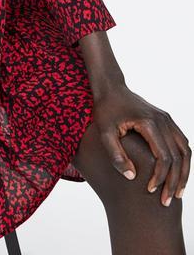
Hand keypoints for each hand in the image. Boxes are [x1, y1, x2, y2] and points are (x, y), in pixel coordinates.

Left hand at [92, 83, 190, 205]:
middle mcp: (163, 120)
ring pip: (185, 150)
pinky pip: (181, 143)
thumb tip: (131, 177)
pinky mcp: (166, 120)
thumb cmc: (106, 110)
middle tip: (166, 201)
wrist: (110, 88)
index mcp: (149, 123)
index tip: (150, 191)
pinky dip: (182, 161)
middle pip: (178, 157)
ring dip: (183, 173)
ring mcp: (167, 119)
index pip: (163, 158)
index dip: (159, 177)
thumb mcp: (104, 133)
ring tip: (177, 193)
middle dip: (174, 182)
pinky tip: (176, 175)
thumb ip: (115, 154)